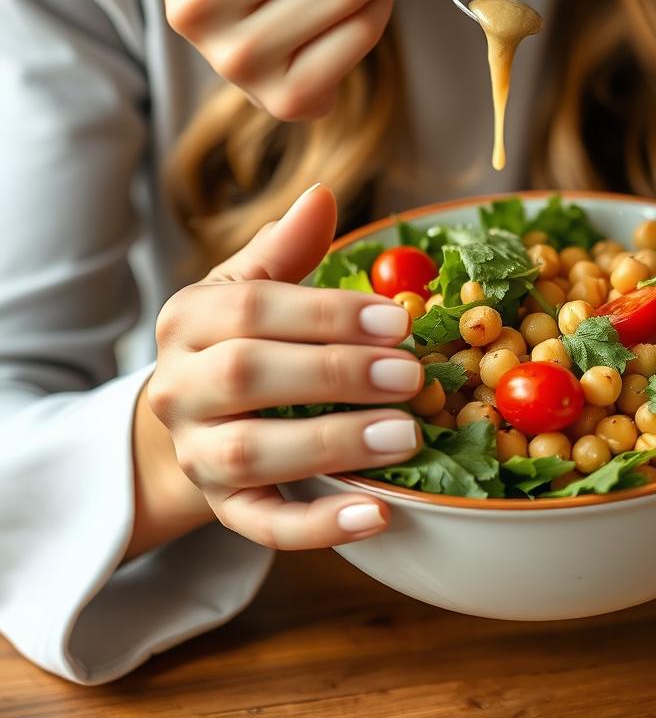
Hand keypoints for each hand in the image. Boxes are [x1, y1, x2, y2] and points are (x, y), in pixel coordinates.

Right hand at [144, 183, 423, 550]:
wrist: (193, 420)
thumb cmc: (236, 342)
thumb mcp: (248, 290)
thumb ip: (284, 251)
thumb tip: (322, 194)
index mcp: (189, 320)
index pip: (252, 310)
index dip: (327, 314)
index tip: (397, 320)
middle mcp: (179, 388)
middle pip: (245, 378)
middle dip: (334, 374)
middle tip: (411, 376)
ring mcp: (197, 454)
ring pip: (250, 454)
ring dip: (333, 445)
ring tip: (406, 438)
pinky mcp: (221, 509)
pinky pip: (261, 526)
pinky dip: (319, 526)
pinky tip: (377, 515)